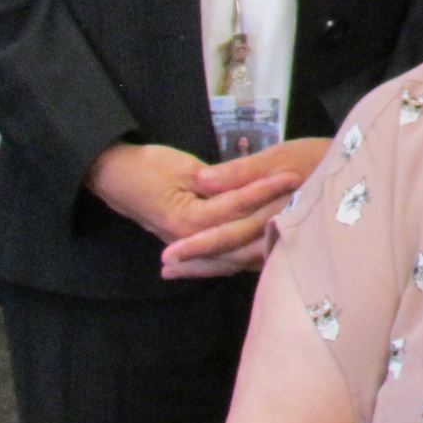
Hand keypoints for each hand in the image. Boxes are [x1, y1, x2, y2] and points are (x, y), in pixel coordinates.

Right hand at [84, 140, 304, 280]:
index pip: (238, 206)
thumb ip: (217, 179)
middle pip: (243, 240)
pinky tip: (270, 253)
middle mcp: (194, 240)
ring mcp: (193, 245)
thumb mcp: (181, 167)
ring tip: (299, 239)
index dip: (265, 189)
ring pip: (237, 254)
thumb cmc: (146, 166)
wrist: (114, 175)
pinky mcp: (194, 242)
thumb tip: (251, 185)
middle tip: (308, 212)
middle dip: (276, 224)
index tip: (294, 174)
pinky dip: (248, 255)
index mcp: (190, 220)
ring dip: (265, 247)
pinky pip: (226, 256)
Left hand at [160, 138, 333, 278]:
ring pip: (244, 261)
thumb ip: (243, 171)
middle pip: (234, 254)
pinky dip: (234, 262)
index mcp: (276, 213)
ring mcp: (289, 242)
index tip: (169, 255)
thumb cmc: (322, 157)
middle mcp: (281, 234)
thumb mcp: (283, 155)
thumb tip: (202, 180)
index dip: (200, 246)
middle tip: (165, 269)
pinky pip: (259, 258)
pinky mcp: (293, 242)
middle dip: (198, 262)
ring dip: (212, 266)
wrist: (364, 168)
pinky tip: (218, 264)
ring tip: (179, 271)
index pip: (231, 235)